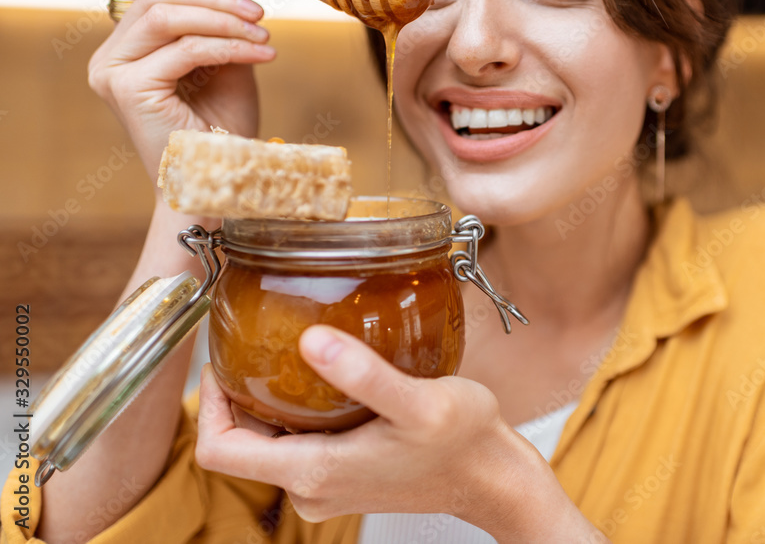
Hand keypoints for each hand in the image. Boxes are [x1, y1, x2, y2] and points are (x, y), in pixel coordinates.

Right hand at [88, 0, 275, 183]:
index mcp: (129, 43)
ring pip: (167, 16)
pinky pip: (185, 49)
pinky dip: (229, 47)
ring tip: (264, 38)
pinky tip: (261, 56)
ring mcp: (114, 72)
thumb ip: (221, 5)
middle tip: (259, 13)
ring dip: (225, 20)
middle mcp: (111, 55)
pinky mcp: (129, 90)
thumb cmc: (223, 127)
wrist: (222, 182)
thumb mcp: (228, 53)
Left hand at [194, 327, 599, 540]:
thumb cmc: (464, 444)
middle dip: (238, 394)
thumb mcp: (418, 402)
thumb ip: (362, 375)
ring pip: (270, 441)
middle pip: (242, 442)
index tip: (222, 362)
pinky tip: (325, 377)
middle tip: (255, 342)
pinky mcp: (344, 475)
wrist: (493, 478)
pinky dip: (298, 411)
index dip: (207, 405)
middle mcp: (312, 487)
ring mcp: (327, 485)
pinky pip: (298, 443)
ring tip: (288, 353)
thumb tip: (311, 340)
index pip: (219, 450)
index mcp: (315, 472)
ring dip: (270, 401)